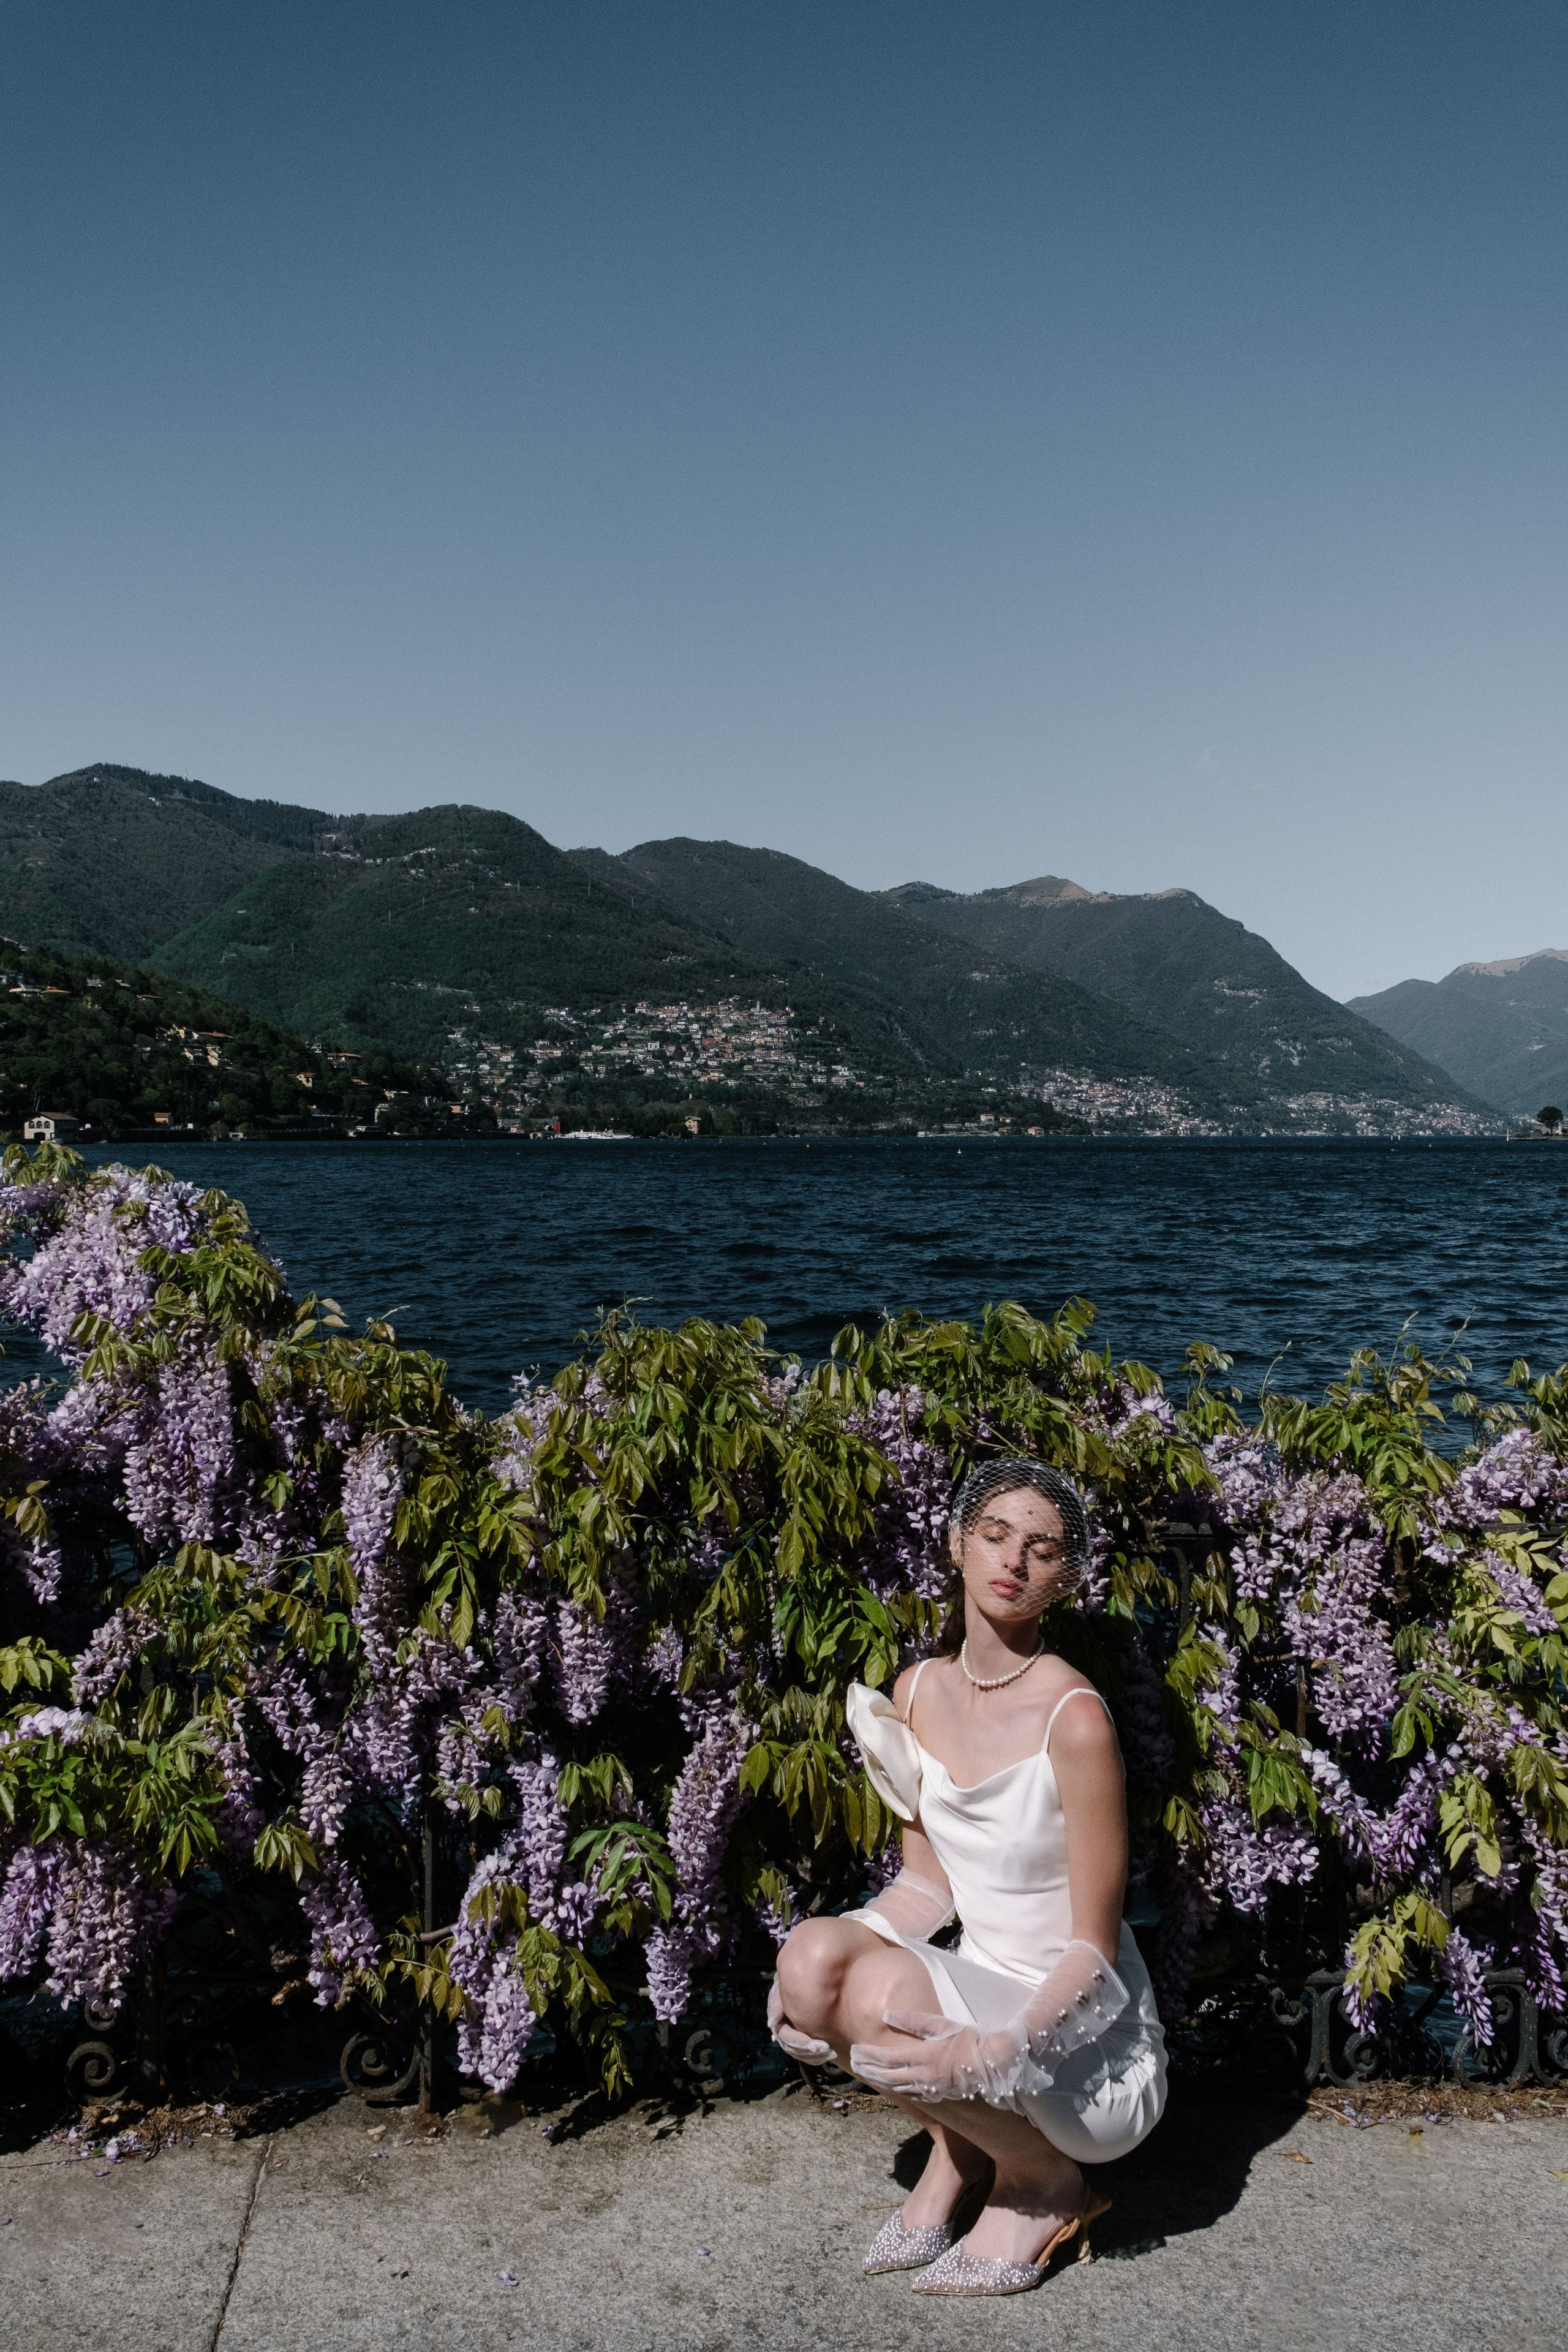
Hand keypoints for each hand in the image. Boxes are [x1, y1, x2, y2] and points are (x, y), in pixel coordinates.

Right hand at [767, 1972, 832, 2063]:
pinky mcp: (806, 2042)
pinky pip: (809, 2056)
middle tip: (825, 2048)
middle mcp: (785, 2033)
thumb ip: (777, 2003)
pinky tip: (830, 2054)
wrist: (808, 1985)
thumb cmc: (795, 1984)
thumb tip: (771, 2022)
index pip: (784, 2036)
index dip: (797, 2041)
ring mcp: (796, 2040)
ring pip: (801, 2055)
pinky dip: (818, 2057)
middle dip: (808, 2051)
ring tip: (830, 2051)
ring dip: (814, 2056)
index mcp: (779, 2022)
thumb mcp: (784, 1989)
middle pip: (793, 2049)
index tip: (811, 2043)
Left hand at [849, 2007, 1024, 2103]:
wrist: (995, 2063)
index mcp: (924, 2056)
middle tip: (854, 2063)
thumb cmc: (970, 2038)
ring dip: (880, 2081)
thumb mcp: (943, 2024)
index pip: (889, 2057)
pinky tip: (893, 2085)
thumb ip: (914, 2021)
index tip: (856, 2049)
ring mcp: (932, 2088)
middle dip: (870, 2069)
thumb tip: (888, 2015)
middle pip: (889, 2076)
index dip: (870, 2055)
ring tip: (867, 2074)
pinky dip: (898, 2089)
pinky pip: (913, 2094)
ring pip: (899, 2087)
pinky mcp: (940, 2094)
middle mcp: (925, 2076)